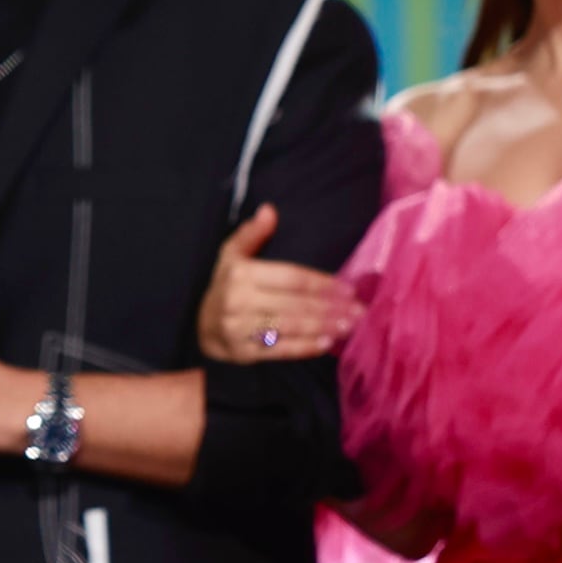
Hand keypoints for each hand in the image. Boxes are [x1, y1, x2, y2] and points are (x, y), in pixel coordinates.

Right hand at [195, 205, 358, 362]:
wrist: (202, 327)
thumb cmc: (226, 286)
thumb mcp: (232, 255)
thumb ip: (252, 234)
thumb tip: (269, 210)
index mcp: (241, 274)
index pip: (290, 278)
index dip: (321, 284)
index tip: (348, 289)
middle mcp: (239, 301)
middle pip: (293, 304)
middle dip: (330, 308)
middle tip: (359, 311)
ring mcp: (240, 329)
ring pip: (290, 327)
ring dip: (323, 327)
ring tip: (349, 326)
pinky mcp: (243, 352)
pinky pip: (280, 350)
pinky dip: (305, 347)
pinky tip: (327, 343)